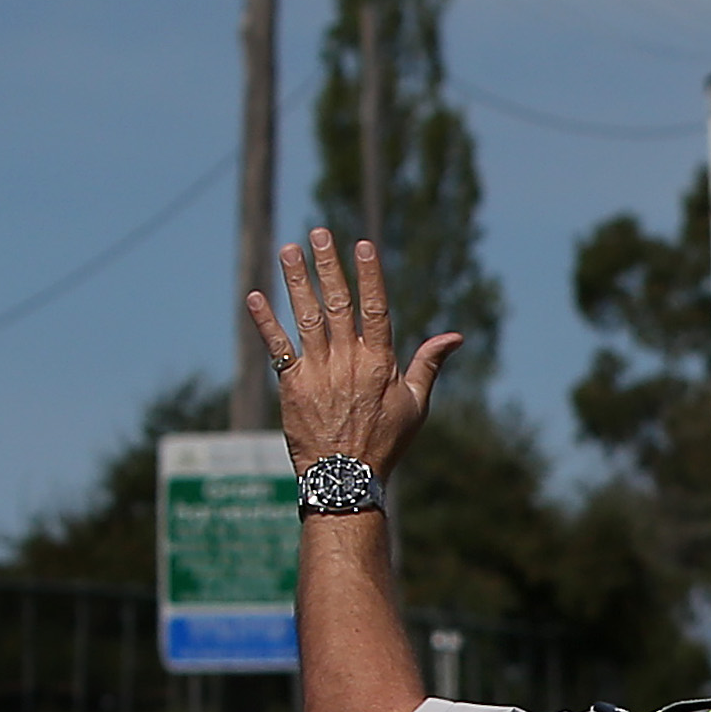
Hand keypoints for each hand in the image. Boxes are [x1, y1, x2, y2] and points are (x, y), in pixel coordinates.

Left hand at [254, 229, 464, 479]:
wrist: (345, 479)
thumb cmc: (386, 444)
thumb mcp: (416, 405)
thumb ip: (429, 364)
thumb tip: (455, 336)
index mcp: (379, 362)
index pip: (374, 308)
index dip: (368, 275)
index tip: (361, 245)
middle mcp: (347, 361)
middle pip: (337, 303)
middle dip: (328, 265)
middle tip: (318, 232)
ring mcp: (317, 372)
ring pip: (306, 317)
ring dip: (296, 281)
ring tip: (288, 249)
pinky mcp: (292, 386)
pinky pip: (277, 348)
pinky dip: (266, 322)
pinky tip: (255, 296)